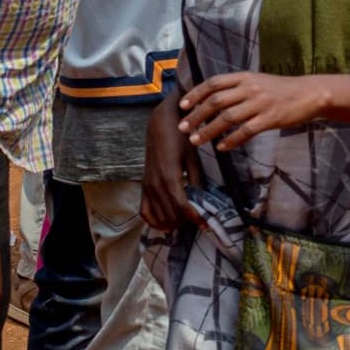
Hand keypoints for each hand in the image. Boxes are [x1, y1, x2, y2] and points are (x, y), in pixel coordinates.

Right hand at [143, 101, 202, 231]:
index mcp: (170, 177)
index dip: (195, 218)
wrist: (160, 125)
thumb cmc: (181, 138)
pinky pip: (145, 211)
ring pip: (158, 216)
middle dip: (186, 221)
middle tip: (200, 220)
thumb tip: (205, 200)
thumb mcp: (193, 157)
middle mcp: (155, 185)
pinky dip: (155, 220)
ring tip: (186, 220)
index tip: (207, 224)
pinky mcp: (143, 186)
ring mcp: (147, 186)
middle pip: (170, 215)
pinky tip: (167, 221)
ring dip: (172, 222)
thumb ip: (197, 180)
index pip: (182, 207)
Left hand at [180, 71, 328, 150]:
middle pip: (216, 101)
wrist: (310, 93)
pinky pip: (245, 131)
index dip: (196, 94)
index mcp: (245, 77)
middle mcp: (250, 88)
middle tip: (183, 129)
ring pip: (227, 117)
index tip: (182, 106)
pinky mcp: (270, 118)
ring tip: (196, 141)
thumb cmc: (282, 90)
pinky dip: (231, 140)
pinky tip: (222, 147)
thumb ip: (237, 88)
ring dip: (208, 130)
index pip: (214, 83)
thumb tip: (212, 101)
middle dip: (196, 116)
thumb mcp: (258, 81)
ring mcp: (260, 103)